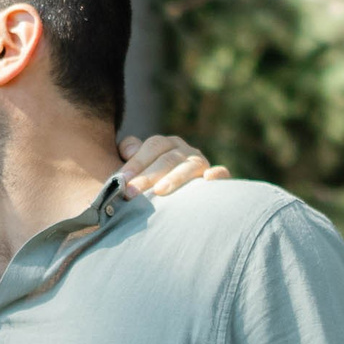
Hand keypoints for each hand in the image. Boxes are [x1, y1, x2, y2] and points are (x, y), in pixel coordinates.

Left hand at [116, 134, 230, 196]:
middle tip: (131, 192)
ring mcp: (201, 164)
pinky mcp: (216, 178)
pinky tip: (208, 179)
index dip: (136, 162)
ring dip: (175, 177)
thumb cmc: (149, 183)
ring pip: (190, 166)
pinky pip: (221, 174)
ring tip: (159, 191)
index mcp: (166, 145)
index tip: (122, 180)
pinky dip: (218, 175)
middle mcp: (185, 151)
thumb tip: (128, 151)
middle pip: (168, 158)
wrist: (175, 198)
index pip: (153, 147)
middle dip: (148, 175)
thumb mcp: (138, 167)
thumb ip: (130, 156)